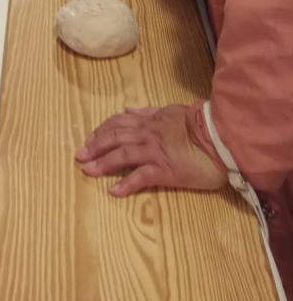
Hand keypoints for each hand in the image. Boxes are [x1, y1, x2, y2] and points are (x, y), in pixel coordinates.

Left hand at [75, 105, 226, 196]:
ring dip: (103, 163)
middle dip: (95, 147)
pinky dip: (126, 184)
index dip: (101, 131)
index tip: (89, 139)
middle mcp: (148, 135)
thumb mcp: (171, 112)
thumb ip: (148, 112)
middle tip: (80, 157)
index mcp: (149, 121)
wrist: (220, 139)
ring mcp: (155, 152)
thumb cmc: (199, 126)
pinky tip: (114, 191)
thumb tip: (127, 109)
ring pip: (122, 155)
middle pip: (114, 138)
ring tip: (88, 171)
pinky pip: (141, 176)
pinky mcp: (165, 170)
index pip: (118, 123)